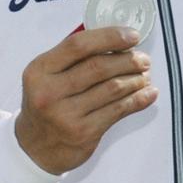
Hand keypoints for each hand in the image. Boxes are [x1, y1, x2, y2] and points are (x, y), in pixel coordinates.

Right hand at [14, 27, 156, 174]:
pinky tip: (147, 94)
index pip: (78, 45)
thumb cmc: (45, 103)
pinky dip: (137, 100)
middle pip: (98, 67)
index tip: (131, 36)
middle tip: (143, 59)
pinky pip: (117, 111)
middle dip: (127, 60)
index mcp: (40, 69)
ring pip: (111, 89)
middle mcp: (50, 91)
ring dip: (134, 80)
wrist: (34, 147)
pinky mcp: (83, 132)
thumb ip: (72, 58)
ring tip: (145, 75)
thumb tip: (113, 40)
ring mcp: (66, 114)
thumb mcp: (46, 76)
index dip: (109, 37)